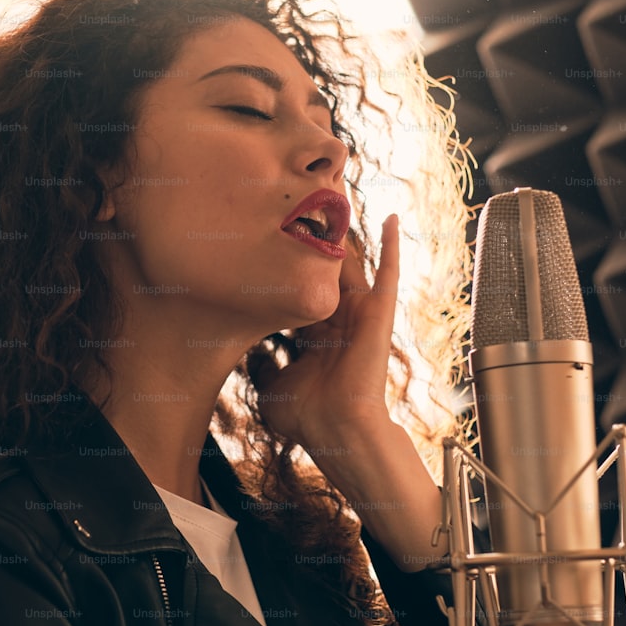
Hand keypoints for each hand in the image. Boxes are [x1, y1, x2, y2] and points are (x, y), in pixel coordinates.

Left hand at [252, 214, 446, 567]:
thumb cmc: (306, 416)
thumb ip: (258, 366)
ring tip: (339, 195)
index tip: (263, 238)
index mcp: (313, 333)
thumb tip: (233, 355)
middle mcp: (337, 318)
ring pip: (353, 263)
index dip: (283, 264)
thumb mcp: (270, 384)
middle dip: (313, 237)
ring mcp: (359, 314)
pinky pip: (389, 274)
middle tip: (298, 202)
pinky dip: (392, 247)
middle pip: (324, 268)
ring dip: (347, 232)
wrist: (336, 430)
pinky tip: (392, 218)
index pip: (298, 288)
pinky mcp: (379, 314)